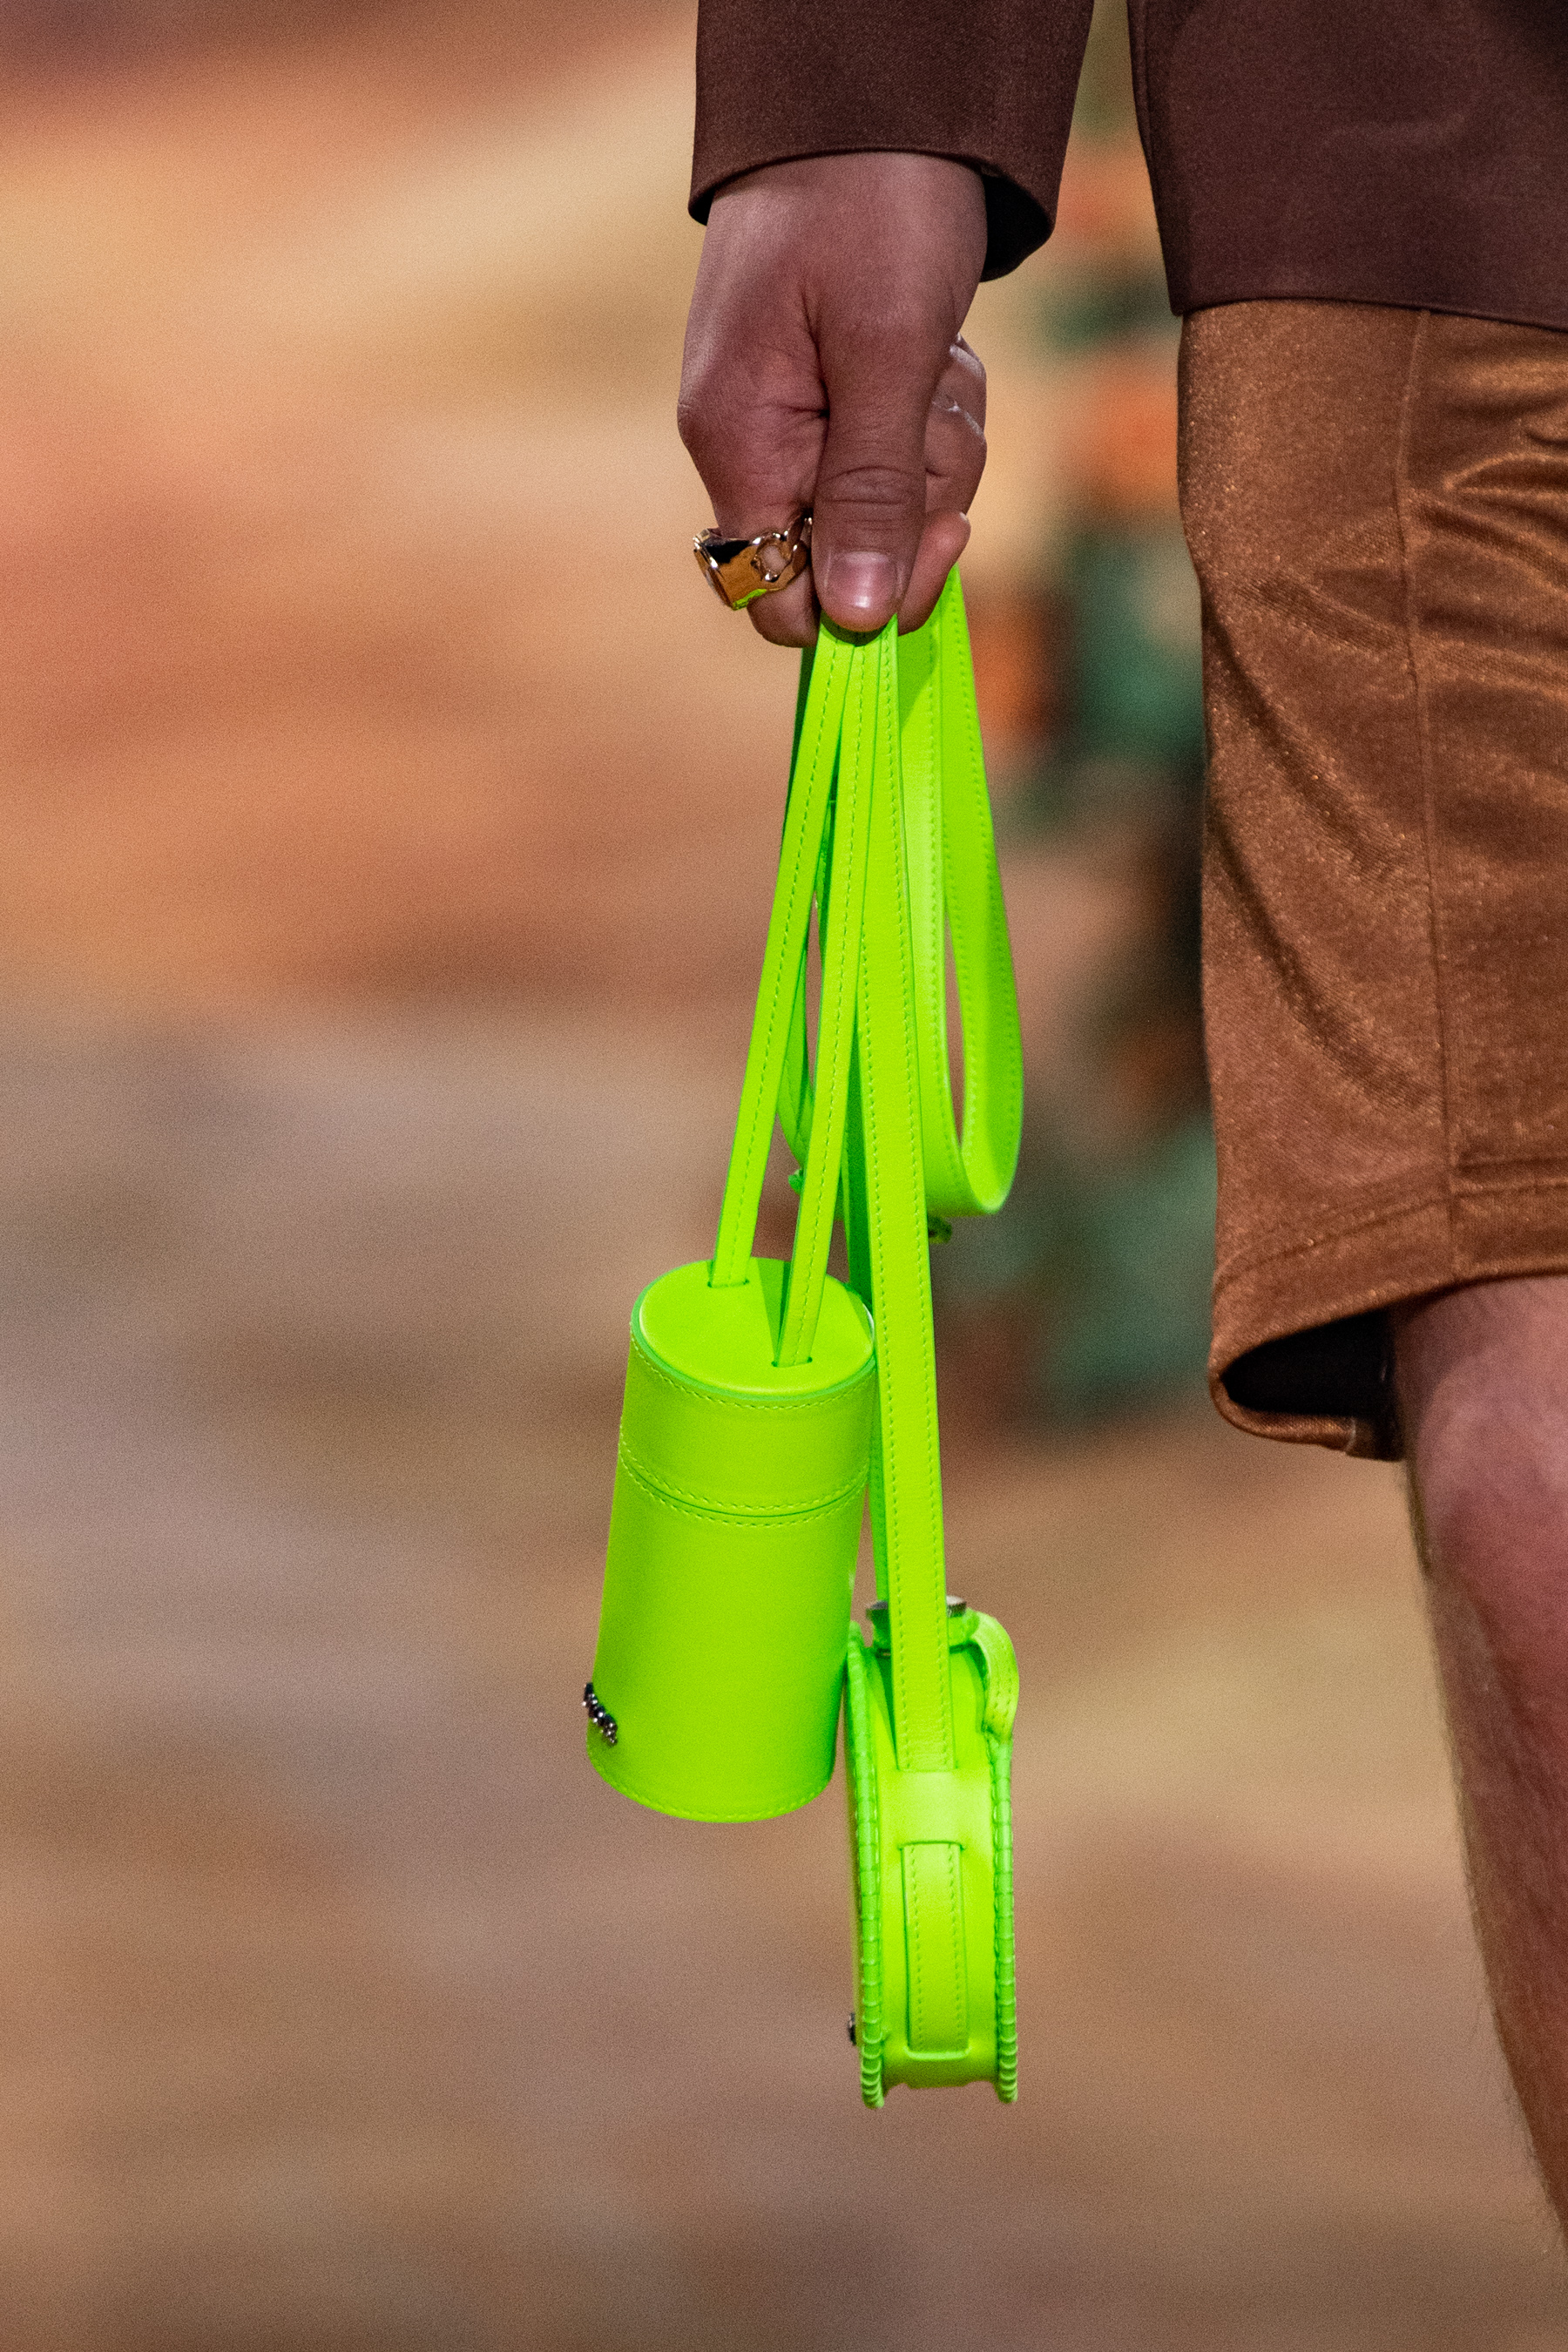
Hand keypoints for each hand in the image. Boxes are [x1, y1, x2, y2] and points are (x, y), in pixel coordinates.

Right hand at [678, 152, 988, 645]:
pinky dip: (935, 413)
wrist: (877, 95)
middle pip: (847, 555)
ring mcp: (793, 419)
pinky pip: (898, 451)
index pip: (779, 597)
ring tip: (940, 360)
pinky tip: (938, 350)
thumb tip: (853, 624)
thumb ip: (869, 492)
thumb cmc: (873, 205)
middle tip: (940, 411)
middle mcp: (754, 444)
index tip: (940, 540)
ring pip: (886, 504)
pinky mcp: (835, 393)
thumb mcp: (887, 352)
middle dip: (917, 502)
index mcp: (740, 443)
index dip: (863, 597)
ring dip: (938, 449)